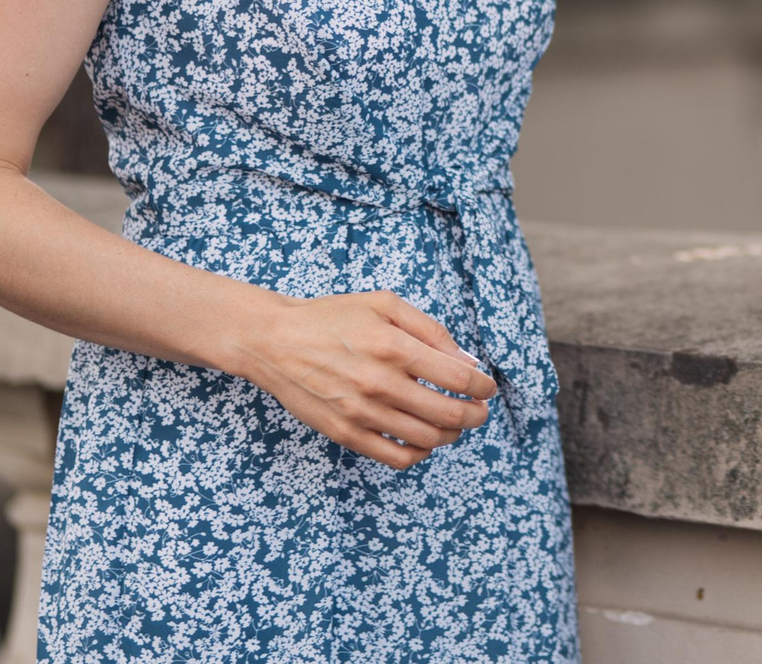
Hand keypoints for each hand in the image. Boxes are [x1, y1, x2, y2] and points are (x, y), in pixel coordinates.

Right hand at [231, 290, 498, 468]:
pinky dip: (419, 454)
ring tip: (454, 425)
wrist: (274, 341)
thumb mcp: (385, 304)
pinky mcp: (344, 433)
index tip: (487, 387)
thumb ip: (431, 330)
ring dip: (452, 435)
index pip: (459, 378)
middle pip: (449, 414)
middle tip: (480, 411)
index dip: (483, 386)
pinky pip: (394, 457)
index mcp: (394, 347)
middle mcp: (380, 384)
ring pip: (426, 439)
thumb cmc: (333, 317)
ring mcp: (361, 413)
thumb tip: (467, 360)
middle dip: (475, 415)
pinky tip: (424, 441)